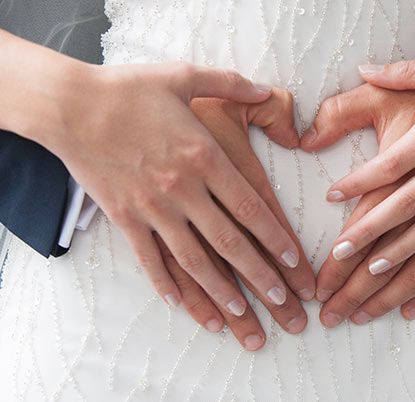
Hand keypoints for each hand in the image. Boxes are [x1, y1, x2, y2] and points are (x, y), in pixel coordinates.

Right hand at [31, 59, 304, 317]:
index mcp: (204, 155)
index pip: (250, 207)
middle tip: (281, 302)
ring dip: (218, 291)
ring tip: (239, 316)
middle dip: (258, 275)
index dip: (275, 238)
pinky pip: (148, 258)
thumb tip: (268, 89)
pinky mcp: (125, 217)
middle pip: (229, 242)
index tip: (292, 262)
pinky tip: (178, 304)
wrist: (70, 105)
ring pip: (193, 260)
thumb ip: (232, 83)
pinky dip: (164, 283)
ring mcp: (153, 208)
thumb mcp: (184, 76)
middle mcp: (183, 188)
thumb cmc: (129, 90)